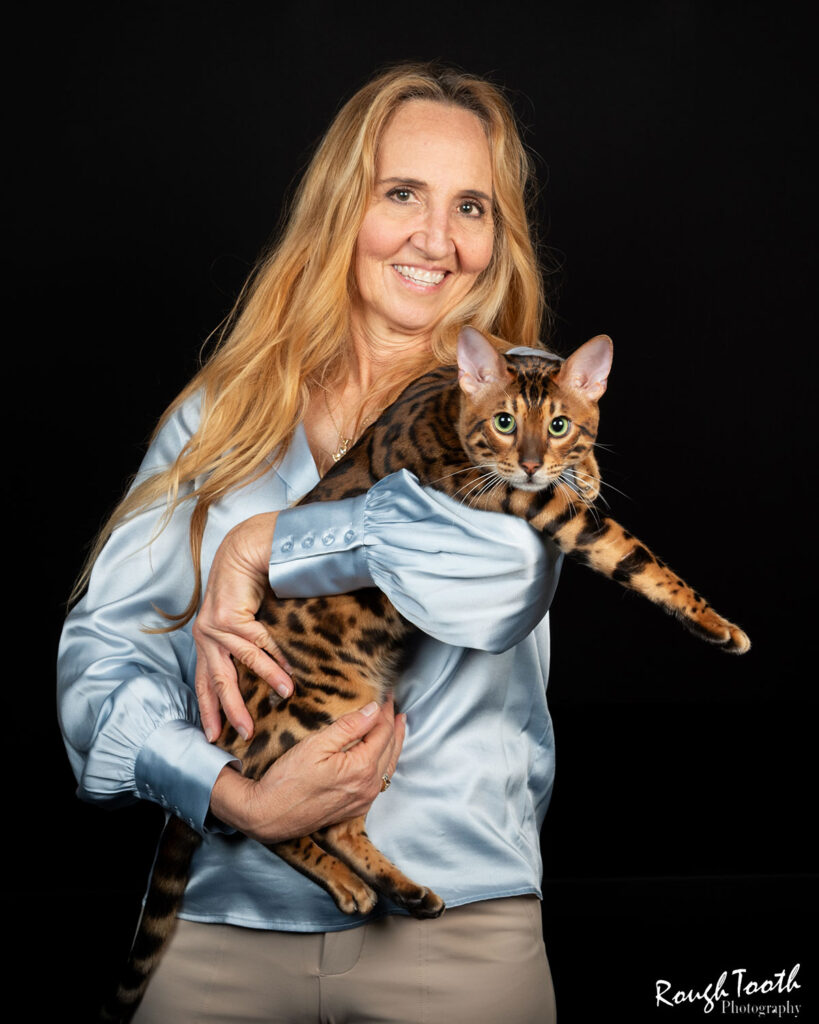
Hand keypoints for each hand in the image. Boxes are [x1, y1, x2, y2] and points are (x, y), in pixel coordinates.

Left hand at [193, 512, 293, 741]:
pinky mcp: (229, 616)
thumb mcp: (243, 620)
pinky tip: (288, 670)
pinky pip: (257, 643)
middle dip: (230, 710)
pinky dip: (275, 658)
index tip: (215, 735)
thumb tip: (266, 673)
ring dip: (267, 681)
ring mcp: (215, 626)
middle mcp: (205, 636)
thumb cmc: (247, 584)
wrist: (245, 549)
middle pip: (218, 682)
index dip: (210, 709)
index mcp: (205, 640)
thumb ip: (246, 645)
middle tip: (244, 733)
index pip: (205, 682)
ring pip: (242, 665)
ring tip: (287, 695)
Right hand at [209, 698, 406, 843]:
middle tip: (392, 704)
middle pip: (390, 748)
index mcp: (362, 768)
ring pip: (388, 766)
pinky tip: (382, 755)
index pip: (382, 731)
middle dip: (392, 724)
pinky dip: (385, 762)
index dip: (385, 710)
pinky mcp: (355, 808)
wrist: (269, 816)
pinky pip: (379, 781)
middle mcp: (368, 786)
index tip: (384, 694)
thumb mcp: (316, 744)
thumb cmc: (287, 780)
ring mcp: (363, 800)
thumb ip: (349, 726)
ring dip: (394, 743)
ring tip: (398, 725)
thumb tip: (374, 709)